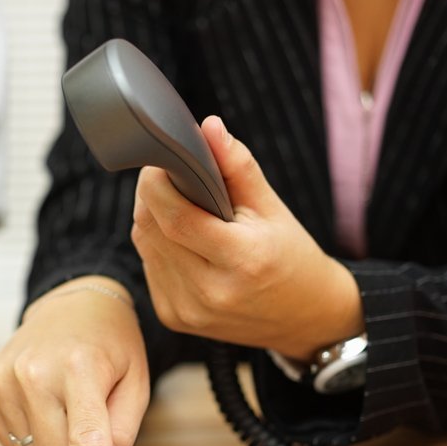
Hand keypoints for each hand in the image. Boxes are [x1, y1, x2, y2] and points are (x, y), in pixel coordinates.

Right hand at [0, 277, 149, 445]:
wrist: (69, 305)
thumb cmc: (108, 344)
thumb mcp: (136, 382)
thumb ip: (123, 433)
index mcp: (79, 367)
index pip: (86, 440)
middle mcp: (33, 371)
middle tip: (89, 430)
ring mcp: (2, 379)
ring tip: (64, 406)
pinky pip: (10, 444)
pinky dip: (31, 437)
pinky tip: (41, 405)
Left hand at [131, 116, 362, 360]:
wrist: (303, 317)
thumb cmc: (290, 256)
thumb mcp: (273, 208)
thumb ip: (238, 167)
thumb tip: (208, 127)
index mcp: (242, 260)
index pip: (175, 218)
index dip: (157, 183)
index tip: (161, 162)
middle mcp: (209, 291)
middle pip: (152, 229)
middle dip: (152, 195)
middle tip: (168, 177)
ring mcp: (187, 310)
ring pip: (144, 246)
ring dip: (152, 218)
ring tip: (178, 206)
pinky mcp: (173, 317)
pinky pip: (148, 266)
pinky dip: (156, 245)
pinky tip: (180, 240)